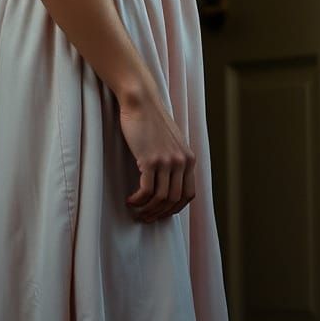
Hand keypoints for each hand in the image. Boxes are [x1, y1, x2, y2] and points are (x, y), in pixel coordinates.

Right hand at [119, 99, 196, 221]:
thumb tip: (169, 184)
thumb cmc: (153, 122)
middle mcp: (181, 161)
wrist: (141, 102)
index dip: (175, 209)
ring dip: (146, 209)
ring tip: (135, 210)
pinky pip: (146, 191)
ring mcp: (166, 161)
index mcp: (189, 158)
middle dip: (158, 213)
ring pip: (160, 198)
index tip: (161, 213)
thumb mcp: (172, 142)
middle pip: (173, 200)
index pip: (188, 194)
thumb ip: (175, 160)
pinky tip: (130, 200)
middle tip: (145, 217)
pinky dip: (138, 200)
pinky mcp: (150, 160)